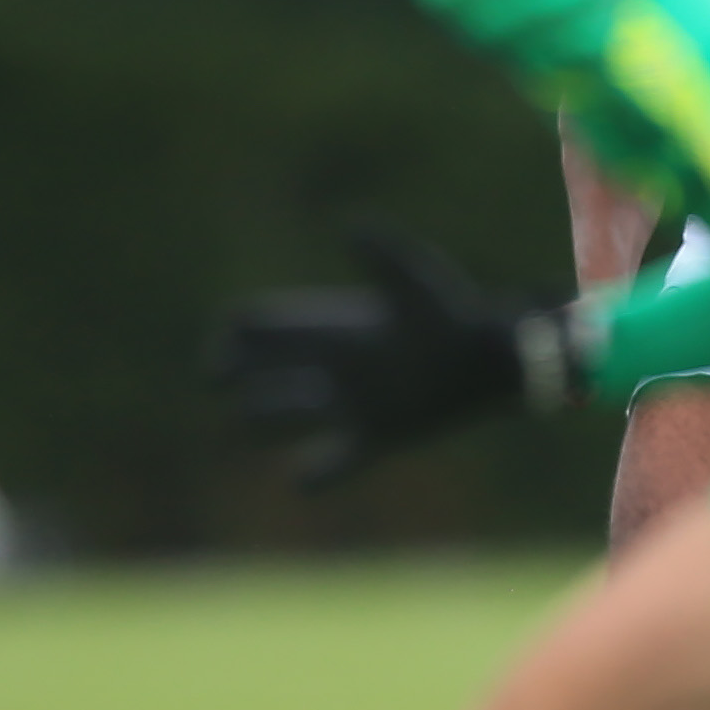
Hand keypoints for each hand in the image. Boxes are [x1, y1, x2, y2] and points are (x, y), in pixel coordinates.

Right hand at [211, 227, 575, 482]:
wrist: (494, 361)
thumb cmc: (455, 315)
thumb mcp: (418, 283)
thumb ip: (384, 256)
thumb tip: (348, 226)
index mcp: (332, 326)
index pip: (266, 325)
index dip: (236, 333)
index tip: (222, 349)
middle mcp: (334, 363)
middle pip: (265, 367)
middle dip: (233, 371)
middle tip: (215, 379)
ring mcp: (352, 401)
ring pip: (289, 411)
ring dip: (259, 420)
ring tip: (233, 428)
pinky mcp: (377, 435)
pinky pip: (337, 460)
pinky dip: (315, 474)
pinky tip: (295, 482)